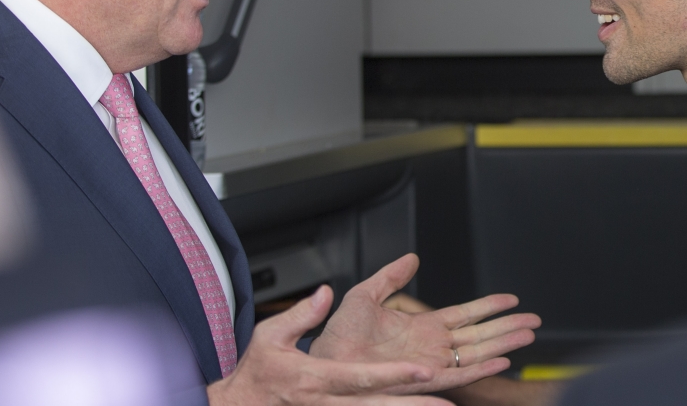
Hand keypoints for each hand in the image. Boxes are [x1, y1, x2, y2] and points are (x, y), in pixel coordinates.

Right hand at [208, 285, 450, 405]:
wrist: (240, 405)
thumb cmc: (257, 371)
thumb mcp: (268, 336)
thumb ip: (301, 314)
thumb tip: (324, 292)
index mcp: (316, 379)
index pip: (364, 378)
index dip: (397, 374)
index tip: (424, 370)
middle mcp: (328, 402)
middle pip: (379, 404)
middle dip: (414, 403)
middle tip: (446, 399)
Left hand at [310, 254, 541, 393]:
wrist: (327, 360)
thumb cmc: (339, 336)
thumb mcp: (365, 295)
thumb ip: (391, 277)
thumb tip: (412, 258)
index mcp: (421, 326)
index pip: (464, 314)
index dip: (488, 306)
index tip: (511, 299)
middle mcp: (431, 345)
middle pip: (479, 334)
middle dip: (507, 327)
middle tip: (534, 320)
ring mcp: (431, 363)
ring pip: (476, 352)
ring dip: (503, 343)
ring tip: (527, 335)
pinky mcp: (425, 379)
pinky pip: (460, 374)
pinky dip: (482, 368)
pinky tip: (502, 360)